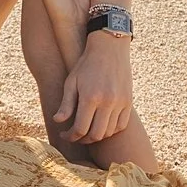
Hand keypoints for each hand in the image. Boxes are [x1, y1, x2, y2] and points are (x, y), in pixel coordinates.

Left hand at [53, 28, 133, 145]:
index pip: (80, 129)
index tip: (65, 134)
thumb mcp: (71, 81)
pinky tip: (102, 125)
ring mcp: (120, 103)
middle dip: (83, 139)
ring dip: (97, 136)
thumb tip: (58, 121)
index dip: (70, 136)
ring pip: (109, 132)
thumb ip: (66, 104)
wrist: (110, 48)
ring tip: (88, 130)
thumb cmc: (86, 64)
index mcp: (90, 97)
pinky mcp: (128, 102)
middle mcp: (107, 102)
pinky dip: (111, 130)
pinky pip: (121, 125)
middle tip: (75, 135)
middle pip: (96, 135)